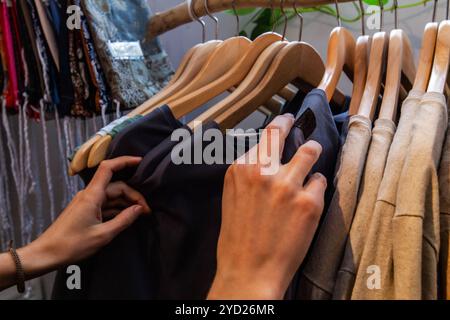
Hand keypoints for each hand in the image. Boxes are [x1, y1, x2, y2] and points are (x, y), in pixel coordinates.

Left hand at [0, 156, 149, 288]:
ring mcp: (87, 202)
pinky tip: (127, 217)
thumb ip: (124, 220)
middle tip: (147, 211)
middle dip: (133, 195)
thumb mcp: (103, 235)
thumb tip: (140, 209)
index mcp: (92, 195)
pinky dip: (118, 208)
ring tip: (140, 215)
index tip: (140, 162)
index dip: (125, 161)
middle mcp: (89, 194)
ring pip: (112, 195)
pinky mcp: (86, 210)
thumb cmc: (72, 245)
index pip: (108, 168)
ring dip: (126, 202)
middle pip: (116, 186)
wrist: (46, 254)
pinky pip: (106, 204)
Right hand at [208, 115, 326, 299]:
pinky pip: (320, 182)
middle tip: (297, 119)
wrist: (248, 271)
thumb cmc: (237, 239)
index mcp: (241, 169)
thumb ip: (248, 174)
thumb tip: (266, 157)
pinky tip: (308, 200)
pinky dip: (316, 187)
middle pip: (282, 131)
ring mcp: (287, 184)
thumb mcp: (232, 198)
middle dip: (291, 123)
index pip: (264, 136)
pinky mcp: (308, 202)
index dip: (277, 128)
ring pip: (310, 150)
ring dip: (312, 153)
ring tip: (313, 156)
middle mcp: (263, 170)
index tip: (284, 122)